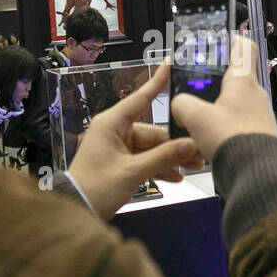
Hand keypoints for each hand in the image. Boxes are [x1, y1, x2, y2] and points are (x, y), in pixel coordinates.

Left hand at [67, 63, 203, 218]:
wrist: (75, 212)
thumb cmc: (96, 187)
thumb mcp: (132, 172)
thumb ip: (163, 158)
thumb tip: (191, 146)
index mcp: (112, 123)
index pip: (141, 98)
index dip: (158, 82)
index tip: (171, 63)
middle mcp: (115, 131)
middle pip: (153, 131)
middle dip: (176, 143)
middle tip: (200, 152)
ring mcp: (117, 147)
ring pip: (151, 147)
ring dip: (171, 157)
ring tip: (194, 166)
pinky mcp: (120, 162)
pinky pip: (144, 160)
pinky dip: (159, 167)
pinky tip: (177, 176)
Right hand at [171, 35, 276, 158]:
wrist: (258, 173)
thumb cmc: (234, 140)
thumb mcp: (195, 117)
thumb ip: (182, 104)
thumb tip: (180, 104)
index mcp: (242, 81)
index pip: (244, 47)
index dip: (231, 39)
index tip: (220, 39)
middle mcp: (255, 95)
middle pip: (236, 78)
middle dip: (216, 81)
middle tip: (197, 86)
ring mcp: (259, 116)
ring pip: (236, 103)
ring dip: (219, 107)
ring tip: (199, 118)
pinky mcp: (259, 135)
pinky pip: (239, 123)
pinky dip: (225, 126)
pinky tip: (211, 138)